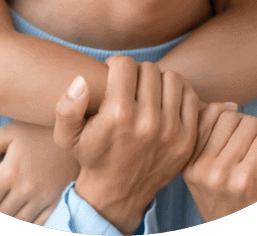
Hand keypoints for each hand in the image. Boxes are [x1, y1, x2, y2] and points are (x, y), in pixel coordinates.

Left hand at [0, 120, 78, 224]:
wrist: (80, 130)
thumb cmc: (40, 128)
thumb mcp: (11, 131)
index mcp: (10, 171)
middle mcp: (25, 190)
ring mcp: (43, 199)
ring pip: (16, 223)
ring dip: (7, 217)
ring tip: (4, 209)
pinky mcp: (57, 203)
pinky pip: (38, 226)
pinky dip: (28, 224)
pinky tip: (22, 216)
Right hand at [54, 56, 198, 233]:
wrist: (119, 192)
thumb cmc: (91, 156)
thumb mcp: (67, 136)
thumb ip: (66, 107)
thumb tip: (81, 80)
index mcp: (118, 116)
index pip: (125, 64)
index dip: (116, 64)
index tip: (113, 75)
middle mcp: (147, 122)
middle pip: (149, 69)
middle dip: (136, 72)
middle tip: (130, 85)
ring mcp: (171, 131)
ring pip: (171, 78)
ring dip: (158, 80)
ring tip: (147, 90)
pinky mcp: (187, 139)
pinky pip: (189, 97)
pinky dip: (178, 93)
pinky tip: (164, 99)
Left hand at [182, 103, 256, 221]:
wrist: (225, 229)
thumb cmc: (256, 210)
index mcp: (247, 181)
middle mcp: (221, 173)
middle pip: (251, 123)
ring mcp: (201, 167)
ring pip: (229, 117)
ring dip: (243, 124)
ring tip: (249, 141)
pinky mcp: (189, 162)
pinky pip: (206, 121)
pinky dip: (220, 118)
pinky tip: (231, 132)